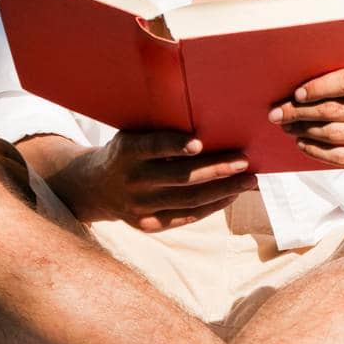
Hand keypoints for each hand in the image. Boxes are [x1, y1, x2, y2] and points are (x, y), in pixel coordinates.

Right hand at [59, 129, 255, 231]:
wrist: (95, 187)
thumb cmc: (128, 150)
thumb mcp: (132, 133)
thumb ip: (160, 128)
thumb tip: (206, 118)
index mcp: (126, 151)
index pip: (152, 147)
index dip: (174, 145)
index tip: (199, 143)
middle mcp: (132, 180)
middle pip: (180, 177)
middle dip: (216, 169)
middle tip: (244, 160)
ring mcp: (139, 207)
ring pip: (188, 200)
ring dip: (223, 190)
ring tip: (248, 180)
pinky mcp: (148, 225)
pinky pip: (186, 217)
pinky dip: (212, 206)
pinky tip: (231, 195)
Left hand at [270, 17, 343, 174]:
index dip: (317, 88)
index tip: (295, 93)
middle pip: (335, 111)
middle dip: (300, 113)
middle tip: (277, 113)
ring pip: (334, 135)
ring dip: (304, 131)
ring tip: (287, 126)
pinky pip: (341, 157)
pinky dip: (317, 151)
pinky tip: (303, 143)